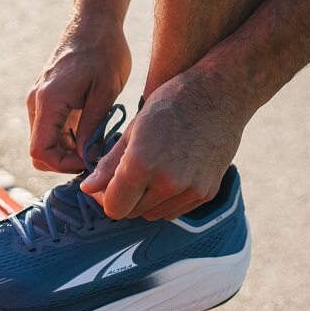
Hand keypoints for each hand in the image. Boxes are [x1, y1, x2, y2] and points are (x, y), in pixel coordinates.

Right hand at [26, 13, 131, 172]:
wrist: (94, 22)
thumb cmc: (105, 51)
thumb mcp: (106, 91)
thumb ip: (92, 126)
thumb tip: (86, 158)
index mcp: (48, 101)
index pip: (40, 152)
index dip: (64, 165)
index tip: (92, 161)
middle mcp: (37, 103)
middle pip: (41, 152)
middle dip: (67, 161)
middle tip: (99, 157)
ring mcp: (39, 101)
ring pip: (47, 143)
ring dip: (70, 151)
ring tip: (100, 144)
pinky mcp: (48, 100)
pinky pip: (53, 130)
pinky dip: (70, 139)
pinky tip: (94, 134)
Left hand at [80, 66, 250, 220]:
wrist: (221, 95)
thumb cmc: (174, 103)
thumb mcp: (135, 128)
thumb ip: (111, 163)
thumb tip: (89, 189)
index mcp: (143, 164)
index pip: (113, 207)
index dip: (105, 199)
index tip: (106, 186)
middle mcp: (168, 182)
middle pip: (132, 213)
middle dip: (125, 198)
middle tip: (126, 176)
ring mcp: (191, 190)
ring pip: (154, 215)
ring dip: (146, 201)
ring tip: (151, 172)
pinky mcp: (207, 193)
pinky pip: (177, 210)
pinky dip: (168, 200)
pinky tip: (169, 174)